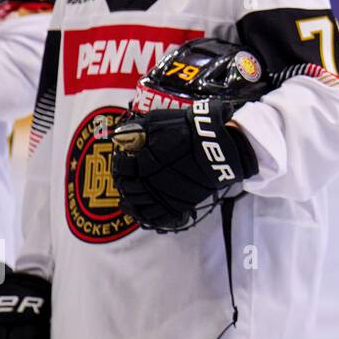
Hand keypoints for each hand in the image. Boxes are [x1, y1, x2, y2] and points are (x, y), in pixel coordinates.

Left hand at [110, 99, 258, 230]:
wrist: (219, 147)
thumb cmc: (190, 130)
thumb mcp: (161, 120)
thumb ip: (138, 129)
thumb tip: (120, 136)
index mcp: (145, 160)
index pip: (122, 168)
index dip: (119, 164)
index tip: (122, 160)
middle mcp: (151, 180)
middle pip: (127, 188)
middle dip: (123, 183)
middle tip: (125, 178)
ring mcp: (164, 195)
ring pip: (139, 205)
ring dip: (130, 202)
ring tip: (128, 198)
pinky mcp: (178, 205)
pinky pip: (156, 217)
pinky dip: (146, 216)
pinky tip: (142, 212)